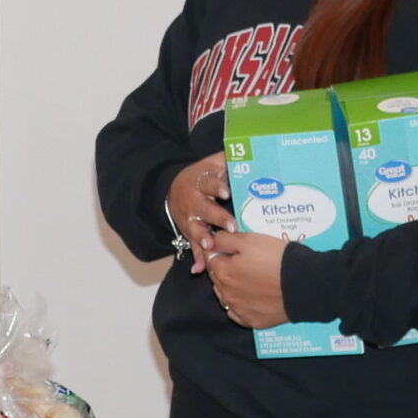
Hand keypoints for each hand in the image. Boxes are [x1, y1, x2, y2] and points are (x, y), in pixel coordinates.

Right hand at [166, 153, 234, 271]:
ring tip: (210, 246)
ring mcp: (190, 219)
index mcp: (200, 183)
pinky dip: (196, 258)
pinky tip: (199, 269)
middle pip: (204, 209)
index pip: (208, 183)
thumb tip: (246, 149)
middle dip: (217, 217)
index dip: (216, 187)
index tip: (225, 192)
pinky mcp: (189, 233)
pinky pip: (192, 247)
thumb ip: (226, 159)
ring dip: (203, 239)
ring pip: (196, 229)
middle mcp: (193, 202)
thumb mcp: (209, 164)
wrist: (171, 190)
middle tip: (231, 225)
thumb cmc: (200, 177)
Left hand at [208, 229, 290, 327]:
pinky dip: (241, 304)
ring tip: (250, 279)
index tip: (233, 249)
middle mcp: (226, 294)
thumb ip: (225, 240)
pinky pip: (238, 312)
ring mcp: (238, 309)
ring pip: (226, 295)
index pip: (211, 258)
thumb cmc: (277, 260)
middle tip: (244, 263)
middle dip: (225, 269)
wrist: (305, 285)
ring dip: (231, 286)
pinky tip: (253, 296)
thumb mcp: (250, 240)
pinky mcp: (251, 321)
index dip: (221, 251)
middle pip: (217, 278)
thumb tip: (212, 242)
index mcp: (223, 272)